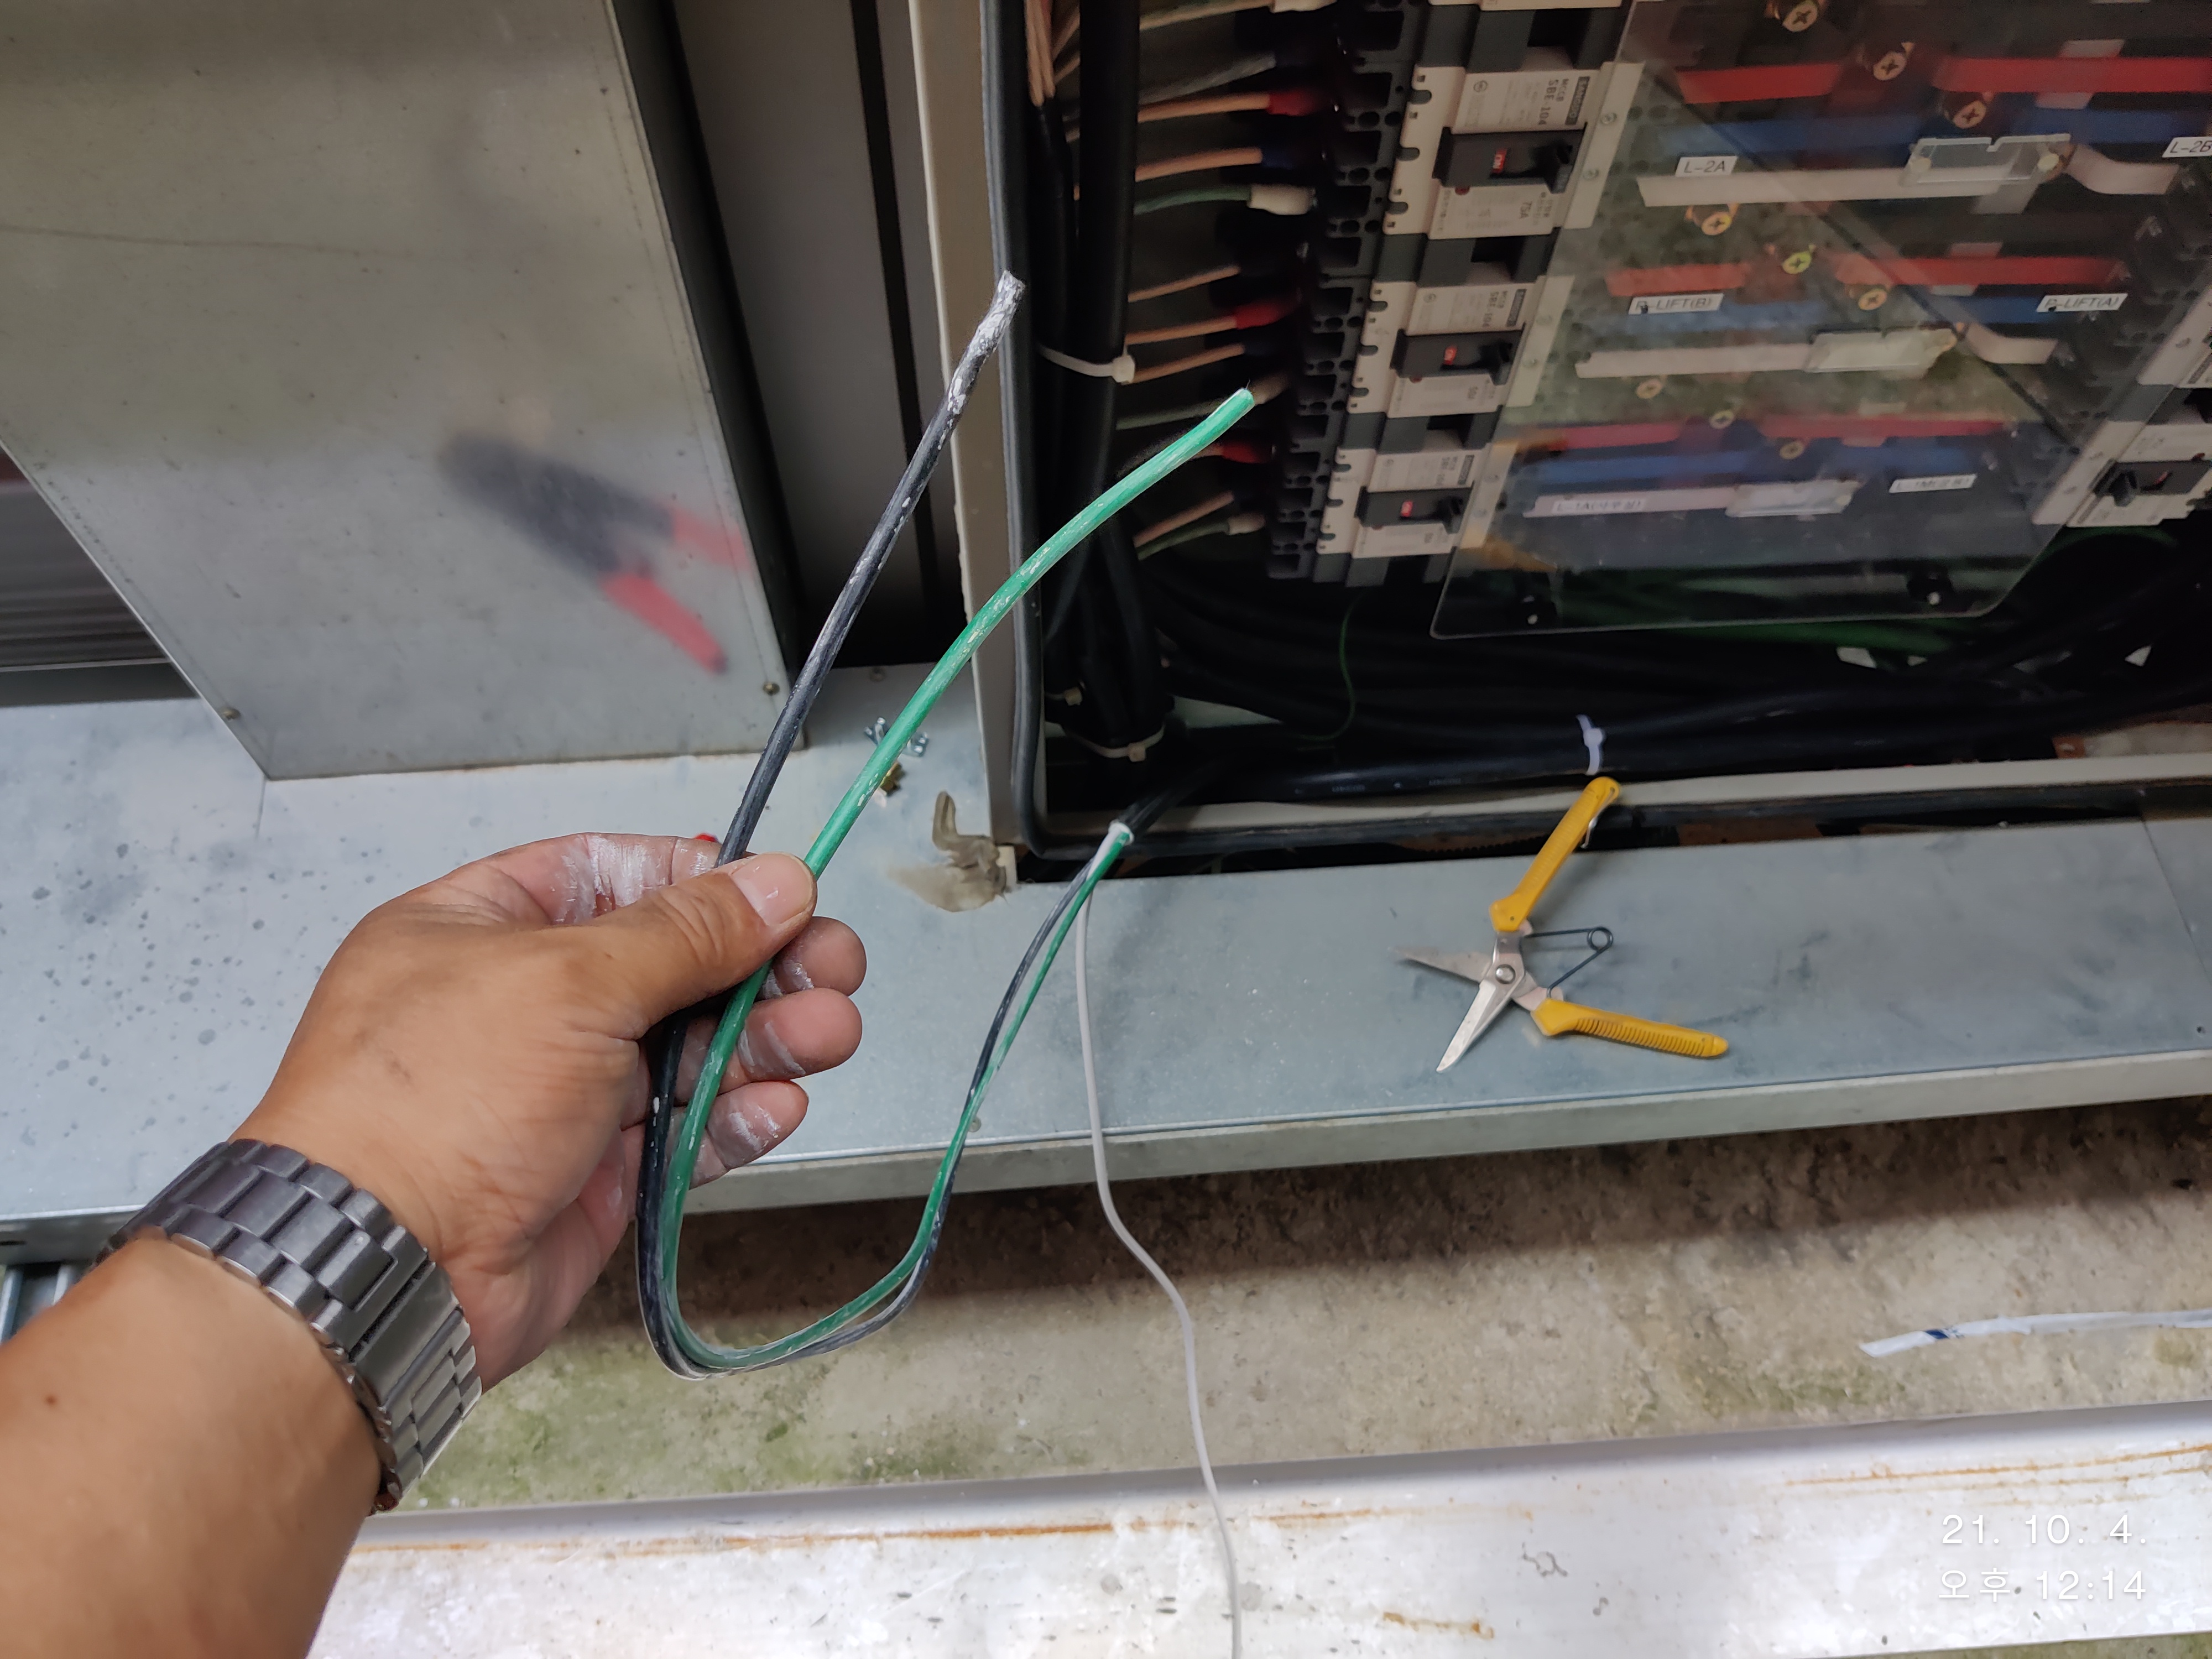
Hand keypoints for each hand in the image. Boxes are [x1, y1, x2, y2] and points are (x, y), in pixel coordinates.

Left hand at [238, 834, 864, 1383]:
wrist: (388, 1271)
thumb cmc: (434, 1105)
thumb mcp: (570, 981)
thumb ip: (686, 932)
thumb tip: (773, 882)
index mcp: (481, 928)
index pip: (610, 876)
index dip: (699, 880)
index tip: (776, 893)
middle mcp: (522, 1004)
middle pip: (670, 964)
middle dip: (760, 964)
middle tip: (836, 965)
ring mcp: (560, 1091)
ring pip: (690, 1047)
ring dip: (769, 1038)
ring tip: (831, 1033)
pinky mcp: (596, 1171)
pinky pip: (685, 1129)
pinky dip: (738, 1115)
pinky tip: (781, 1103)